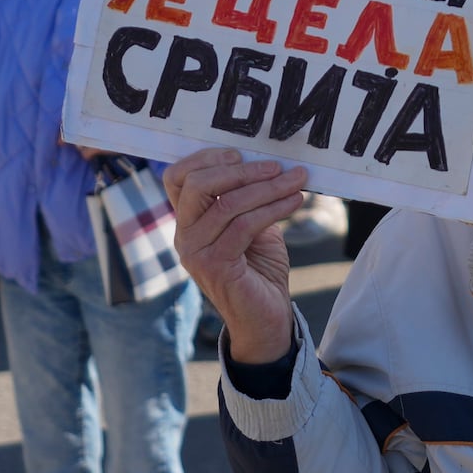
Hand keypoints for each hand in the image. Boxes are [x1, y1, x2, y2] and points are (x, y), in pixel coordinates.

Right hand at [166, 149, 307, 363]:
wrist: (266, 318)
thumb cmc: (259, 268)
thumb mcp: (250, 224)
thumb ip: (245, 197)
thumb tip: (267, 161)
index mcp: (187, 221)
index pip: (176, 177)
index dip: (205, 158)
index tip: (241, 154)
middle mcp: (183, 236)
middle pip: (196, 184)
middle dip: (241, 170)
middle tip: (276, 166)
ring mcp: (195, 252)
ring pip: (226, 203)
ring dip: (267, 187)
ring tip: (296, 181)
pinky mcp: (214, 266)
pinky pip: (244, 225)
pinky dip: (274, 208)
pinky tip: (295, 201)